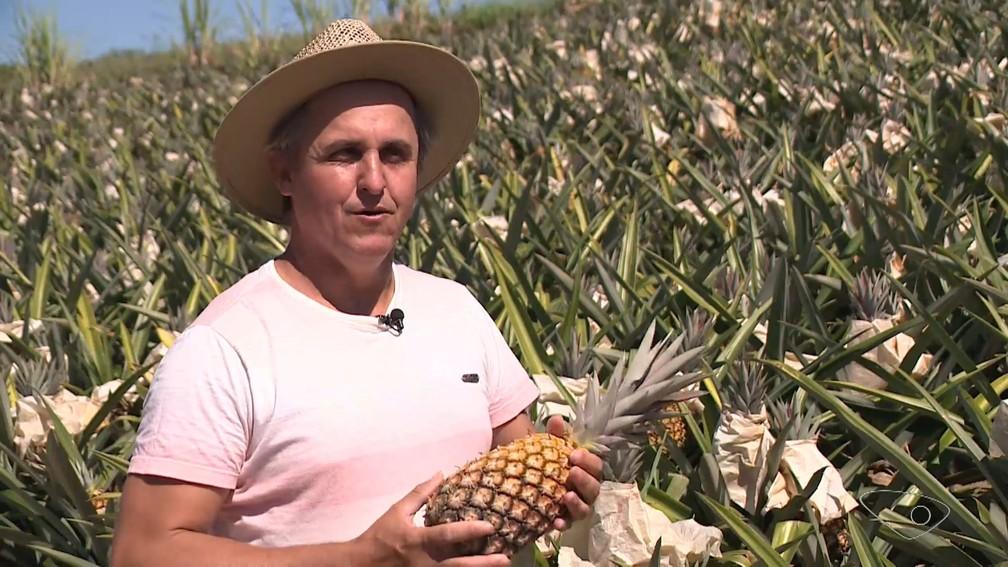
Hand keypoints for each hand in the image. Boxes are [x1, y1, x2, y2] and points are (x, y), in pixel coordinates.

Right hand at [356, 473, 510, 565]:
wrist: (360, 566)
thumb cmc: (379, 537)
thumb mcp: (397, 512)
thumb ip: (419, 494)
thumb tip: (440, 474)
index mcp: (417, 541)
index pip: (447, 535)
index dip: (469, 531)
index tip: (490, 527)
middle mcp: (424, 563)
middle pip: (458, 565)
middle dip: (483, 563)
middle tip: (505, 557)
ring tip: (501, 565)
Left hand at [547, 415, 602, 530]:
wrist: (529, 481)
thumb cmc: (548, 462)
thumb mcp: (551, 446)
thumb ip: (556, 434)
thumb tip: (557, 419)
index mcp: (586, 470)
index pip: (596, 466)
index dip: (588, 460)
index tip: (573, 454)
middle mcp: (585, 490)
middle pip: (594, 488)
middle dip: (585, 479)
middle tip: (572, 471)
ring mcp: (576, 507)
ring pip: (584, 509)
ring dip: (577, 503)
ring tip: (567, 496)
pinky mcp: (563, 520)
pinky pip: (567, 525)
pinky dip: (563, 524)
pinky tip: (556, 522)